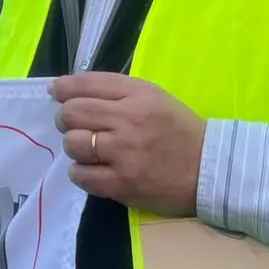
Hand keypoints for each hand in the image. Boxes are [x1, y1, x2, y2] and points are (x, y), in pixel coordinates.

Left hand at [51, 73, 206, 216]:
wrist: (210, 171)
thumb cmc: (180, 131)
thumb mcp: (155, 98)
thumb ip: (117, 92)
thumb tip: (71, 90)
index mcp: (139, 95)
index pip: (86, 84)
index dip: (64, 88)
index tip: (57, 92)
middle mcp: (129, 121)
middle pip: (72, 113)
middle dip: (66, 118)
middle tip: (75, 125)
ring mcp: (124, 154)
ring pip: (73, 144)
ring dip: (75, 146)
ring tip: (89, 150)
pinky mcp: (121, 184)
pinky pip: (80, 175)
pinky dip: (81, 172)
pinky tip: (93, 170)